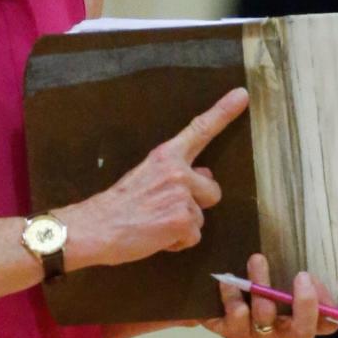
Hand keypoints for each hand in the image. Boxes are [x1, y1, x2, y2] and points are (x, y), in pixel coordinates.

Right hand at [59, 87, 248, 269]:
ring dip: (183, 226)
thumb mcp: (146, 176)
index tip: (241, 95)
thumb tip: (204, 175)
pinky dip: (178, 242)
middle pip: (212, 190)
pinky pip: (194, 236)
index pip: (199, 130)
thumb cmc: (118, 205)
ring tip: (155, 224)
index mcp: (165, 155)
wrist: (96, 228)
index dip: (223, 112)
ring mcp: (181, 195)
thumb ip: (176, 173)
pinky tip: (156, 237)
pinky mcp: (182, 220)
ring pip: (201, 218)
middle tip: (165, 209)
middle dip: (197, 204)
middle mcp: (176, 170)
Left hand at [201, 252, 337, 337]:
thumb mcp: (282, 277)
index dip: (327, 305)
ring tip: (257, 260)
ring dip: (263, 288)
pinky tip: (228, 281)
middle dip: (305, 304)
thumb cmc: (258, 284)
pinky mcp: (231, 332)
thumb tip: (311, 268)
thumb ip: (298, 276)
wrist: (216, 298)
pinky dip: (232, 297)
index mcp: (300, 324)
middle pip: (302, 330)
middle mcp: (282, 336)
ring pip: (264, 317)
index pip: (326, 324)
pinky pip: (234, 319)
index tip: (312, 278)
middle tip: (302, 276)